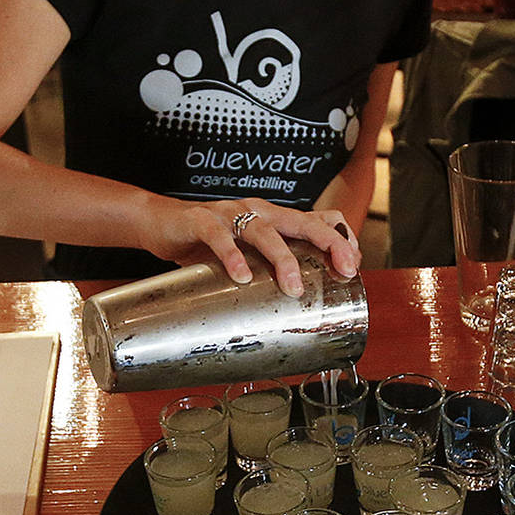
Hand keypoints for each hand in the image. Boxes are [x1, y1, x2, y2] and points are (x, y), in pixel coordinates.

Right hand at [140, 196, 359, 294]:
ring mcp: (230, 214)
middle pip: (302, 222)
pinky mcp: (201, 221)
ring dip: (282, 258)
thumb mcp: (249, 254)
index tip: (353, 266)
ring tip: (293, 286)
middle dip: (328, 243)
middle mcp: (258, 212)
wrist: (161, 224)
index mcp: (274, 219)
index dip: (340, 238)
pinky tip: (241, 276)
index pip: (318, 219)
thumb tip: (303, 303)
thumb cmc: (210, 242)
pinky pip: (219, 236)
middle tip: (344, 269)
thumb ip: (273, 269)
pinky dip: (232, 256)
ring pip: (264, 231)